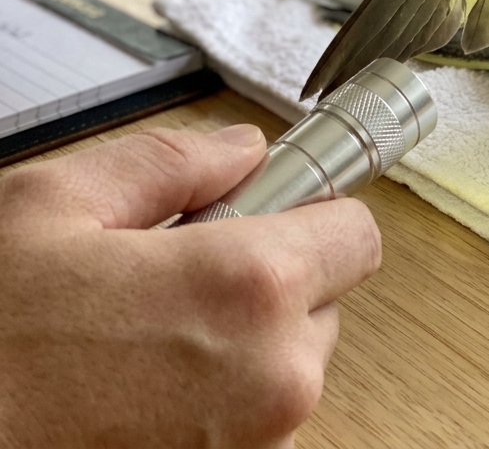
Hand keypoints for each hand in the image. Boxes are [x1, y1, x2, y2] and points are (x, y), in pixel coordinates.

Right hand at [0, 124, 379, 447]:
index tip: (279, 213)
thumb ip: (167, 163)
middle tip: (183, 279)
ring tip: (150, 344)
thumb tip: (238, 150)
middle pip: (325, 301)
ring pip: (290, 365)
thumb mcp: (51, 210)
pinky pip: (259, 423)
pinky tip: (146, 391)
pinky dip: (221, 403)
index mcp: (248, 289)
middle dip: (269, 280)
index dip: (313, 214)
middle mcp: (275, 377)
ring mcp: (258, 445)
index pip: (358, 234)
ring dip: (244, 347)